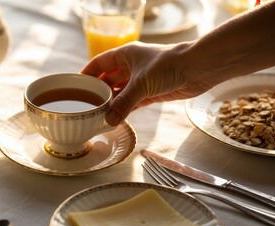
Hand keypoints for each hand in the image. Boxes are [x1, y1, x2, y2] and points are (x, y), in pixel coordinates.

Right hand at [81, 41, 221, 125]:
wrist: (198, 68)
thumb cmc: (168, 65)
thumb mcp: (141, 84)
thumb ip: (123, 103)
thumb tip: (109, 121)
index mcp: (125, 54)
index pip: (99, 63)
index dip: (87, 73)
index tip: (75, 86)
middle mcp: (131, 66)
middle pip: (109, 79)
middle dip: (99, 91)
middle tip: (85, 105)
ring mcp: (142, 79)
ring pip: (121, 92)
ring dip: (112, 102)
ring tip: (97, 114)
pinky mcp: (152, 92)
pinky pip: (133, 101)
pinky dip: (125, 109)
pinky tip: (116, 118)